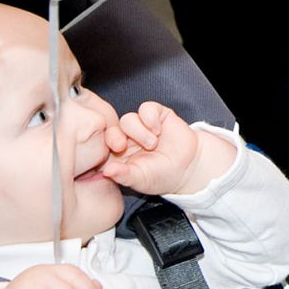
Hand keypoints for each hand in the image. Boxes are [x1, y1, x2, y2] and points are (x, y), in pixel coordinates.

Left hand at [100, 101, 235, 195]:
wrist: (188, 167)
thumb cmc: (161, 176)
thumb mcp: (140, 180)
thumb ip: (123, 176)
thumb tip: (106, 172)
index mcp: (117, 156)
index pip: (100, 146)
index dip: (100, 147)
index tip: (108, 155)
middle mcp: (127, 138)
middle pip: (111, 130)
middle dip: (113, 137)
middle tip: (121, 146)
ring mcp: (141, 126)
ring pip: (127, 119)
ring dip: (138, 131)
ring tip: (152, 144)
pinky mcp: (156, 115)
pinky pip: (146, 108)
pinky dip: (150, 118)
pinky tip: (157, 130)